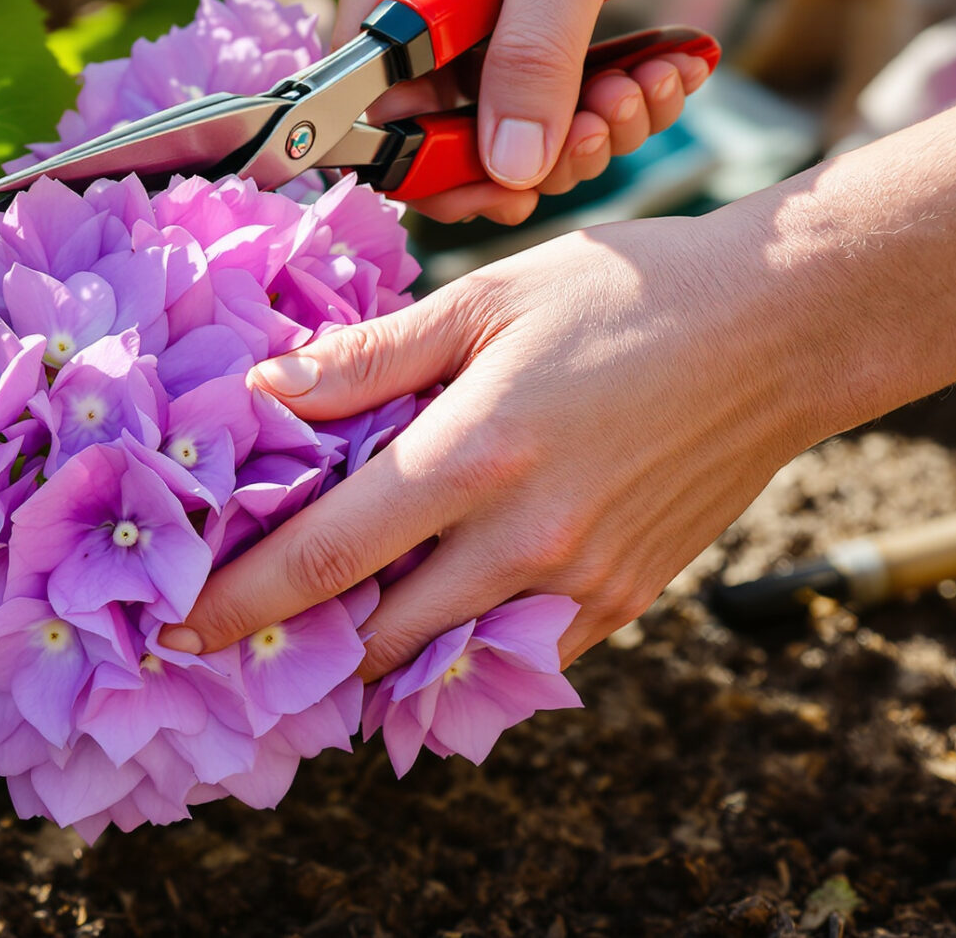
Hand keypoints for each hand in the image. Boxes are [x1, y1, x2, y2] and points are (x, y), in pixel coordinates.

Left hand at [157, 211, 824, 674]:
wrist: (779, 331)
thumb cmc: (626, 292)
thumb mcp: (489, 296)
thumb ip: (373, 357)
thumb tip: (267, 391)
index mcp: (473, 455)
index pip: (326, 557)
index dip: (240, 600)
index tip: (177, 628)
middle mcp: (523, 539)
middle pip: (375, 639)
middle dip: (297, 652)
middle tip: (235, 640)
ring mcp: (579, 582)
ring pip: (444, 662)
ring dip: (373, 664)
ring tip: (315, 645)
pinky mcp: (625, 601)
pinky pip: (519, 658)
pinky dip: (462, 655)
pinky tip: (425, 626)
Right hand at [344, 0, 778, 224]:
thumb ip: (534, 54)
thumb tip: (504, 170)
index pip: (368, 75)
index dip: (420, 146)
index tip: (500, 185)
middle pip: (445, 108)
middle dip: (526, 141)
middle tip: (601, 135)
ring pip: (516, 108)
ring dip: (589, 123)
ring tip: (654, 91)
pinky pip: (572, 84)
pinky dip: (623, 94)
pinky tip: (675, 67)